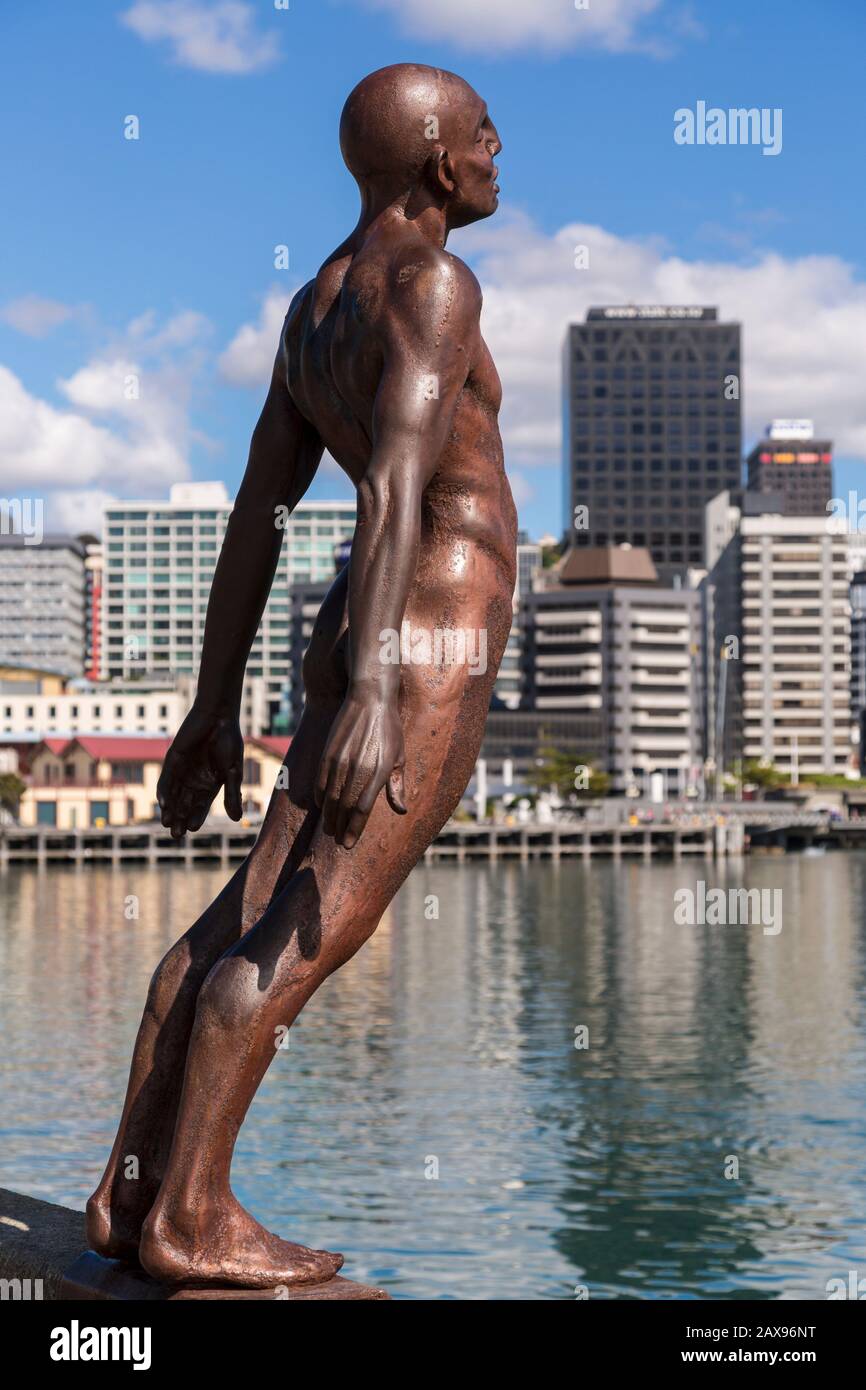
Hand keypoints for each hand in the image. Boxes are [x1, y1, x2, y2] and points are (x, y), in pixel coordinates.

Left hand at [157, 705, 243, 837]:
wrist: (218, 716)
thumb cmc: (229, 742)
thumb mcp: (232, 771)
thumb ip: (232, 794)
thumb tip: (236, 819)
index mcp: (211, 784)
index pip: (201, 806)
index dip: (196, 817)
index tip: (192, 829)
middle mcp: (195, 780)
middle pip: (185, 804)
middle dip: (180, 819)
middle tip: (176, 835)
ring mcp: (182, 770)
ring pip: (174, 795)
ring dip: (170, 809)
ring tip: (167, 823)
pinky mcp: (172, 760)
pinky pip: (166, 779)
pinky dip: (164, 791)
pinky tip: (163, 803)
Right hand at [314, 688, 406, 848]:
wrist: (369, 698)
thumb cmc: (389, 728)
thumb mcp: (399, 756)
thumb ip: (397, 785)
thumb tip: (401, 810)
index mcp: (379, 771)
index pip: (363, 809)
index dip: (354, 829)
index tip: (348, 844)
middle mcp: (359, 768)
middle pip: (344, 807)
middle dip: (340, 827)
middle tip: (338, 840)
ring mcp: (341, 760)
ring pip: (331, 797)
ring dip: (329, 816)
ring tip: (329, 828)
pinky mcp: (328, 752)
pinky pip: (321, 781)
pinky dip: (320, 796)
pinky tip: (321, 805)